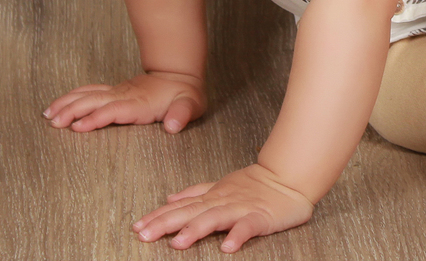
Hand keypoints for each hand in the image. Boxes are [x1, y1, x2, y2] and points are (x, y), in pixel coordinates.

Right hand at [43, 71, 205, 133]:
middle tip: (53, 122)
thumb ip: (182, 114)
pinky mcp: (113, 91)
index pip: (113, 110)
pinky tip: (59, 104)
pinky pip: (88, 91)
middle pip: (93, 101)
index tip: (78, 127)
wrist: (178, 74)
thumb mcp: (190, 105)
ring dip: (67, 103)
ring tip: (48, 114)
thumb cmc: (184, 94)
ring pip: (87, 95)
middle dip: (72, 110)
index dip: (96, 118)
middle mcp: (123, 95)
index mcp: (139, 103)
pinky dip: (71, 96)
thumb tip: (174, 125)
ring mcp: (116, 92)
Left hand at [132, 164, 313, 252]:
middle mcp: (221, 201)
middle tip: (144, 235)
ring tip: (178, 243)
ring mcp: (241, 208)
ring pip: (214, 218)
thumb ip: (195, 192)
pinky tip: (227, 247)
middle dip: (166, 223)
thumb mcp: (220, 186)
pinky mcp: (260, 217)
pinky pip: (248, 227)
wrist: (289, 177)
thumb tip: (169, 197)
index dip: (158, 216)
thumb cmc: (255, 185)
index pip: (180, 207)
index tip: (136, 227)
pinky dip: (238, 235)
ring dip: (195, 229)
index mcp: (211, 196)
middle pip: (190, 212)